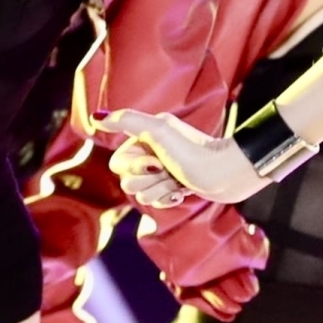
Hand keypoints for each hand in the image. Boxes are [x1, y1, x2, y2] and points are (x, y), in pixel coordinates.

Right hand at [100, 109, 257, 207]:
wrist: (225, 174)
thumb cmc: (193, 151)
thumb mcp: (158, 130)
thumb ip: (126, 120)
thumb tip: (96, 119)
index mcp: (144, 138)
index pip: (117, 164)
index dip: (134, 167)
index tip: (157, 160)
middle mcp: (152, 153)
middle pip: (127, 182)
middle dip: (148, 181)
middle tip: (169, 171)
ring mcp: (163, 172)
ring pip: (141, 195)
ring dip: (160, 190)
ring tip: (179, 182)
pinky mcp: (174, 188)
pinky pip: (156, 203)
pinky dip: (168, 199)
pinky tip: (182, 192)